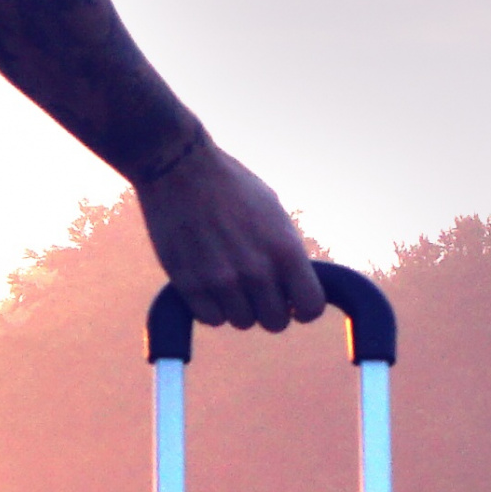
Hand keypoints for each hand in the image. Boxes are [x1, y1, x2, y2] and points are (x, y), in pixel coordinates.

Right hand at [133, 137, 326, 333]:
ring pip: (241, 322)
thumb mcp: (273, 214)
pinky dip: (211, 308)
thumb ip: (285, 253)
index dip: (303, 308)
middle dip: (270, 310)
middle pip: (275, 322)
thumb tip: (293, 286)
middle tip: (258, 291)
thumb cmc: (231, 187)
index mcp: (284, 249)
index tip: (293, 301)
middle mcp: (255, 270)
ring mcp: (220, 280)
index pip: (310, 306)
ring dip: (238, 308)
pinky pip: (211, 318)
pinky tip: (208, 283)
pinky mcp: (188, 284)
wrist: (179, 169)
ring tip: (229, 281)